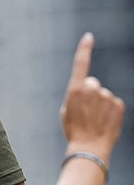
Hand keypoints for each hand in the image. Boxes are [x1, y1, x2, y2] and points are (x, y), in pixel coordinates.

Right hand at [60, 32, 124, 159]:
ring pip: (103, 94)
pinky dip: (110, 111)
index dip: (84, 49)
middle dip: (90, 92)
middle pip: (92, 82)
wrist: (89, 148)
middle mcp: (92, 90)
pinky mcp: (118, 106)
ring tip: (96, 120)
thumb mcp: (66, 109)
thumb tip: (87, 88)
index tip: (89, 37)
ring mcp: (107, 97)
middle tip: (86, 110)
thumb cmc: (74, 129)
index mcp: (75, 89)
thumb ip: (76, 94)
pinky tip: (105, 122)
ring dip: (101, 103)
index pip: (80, 64)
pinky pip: (114, 103)